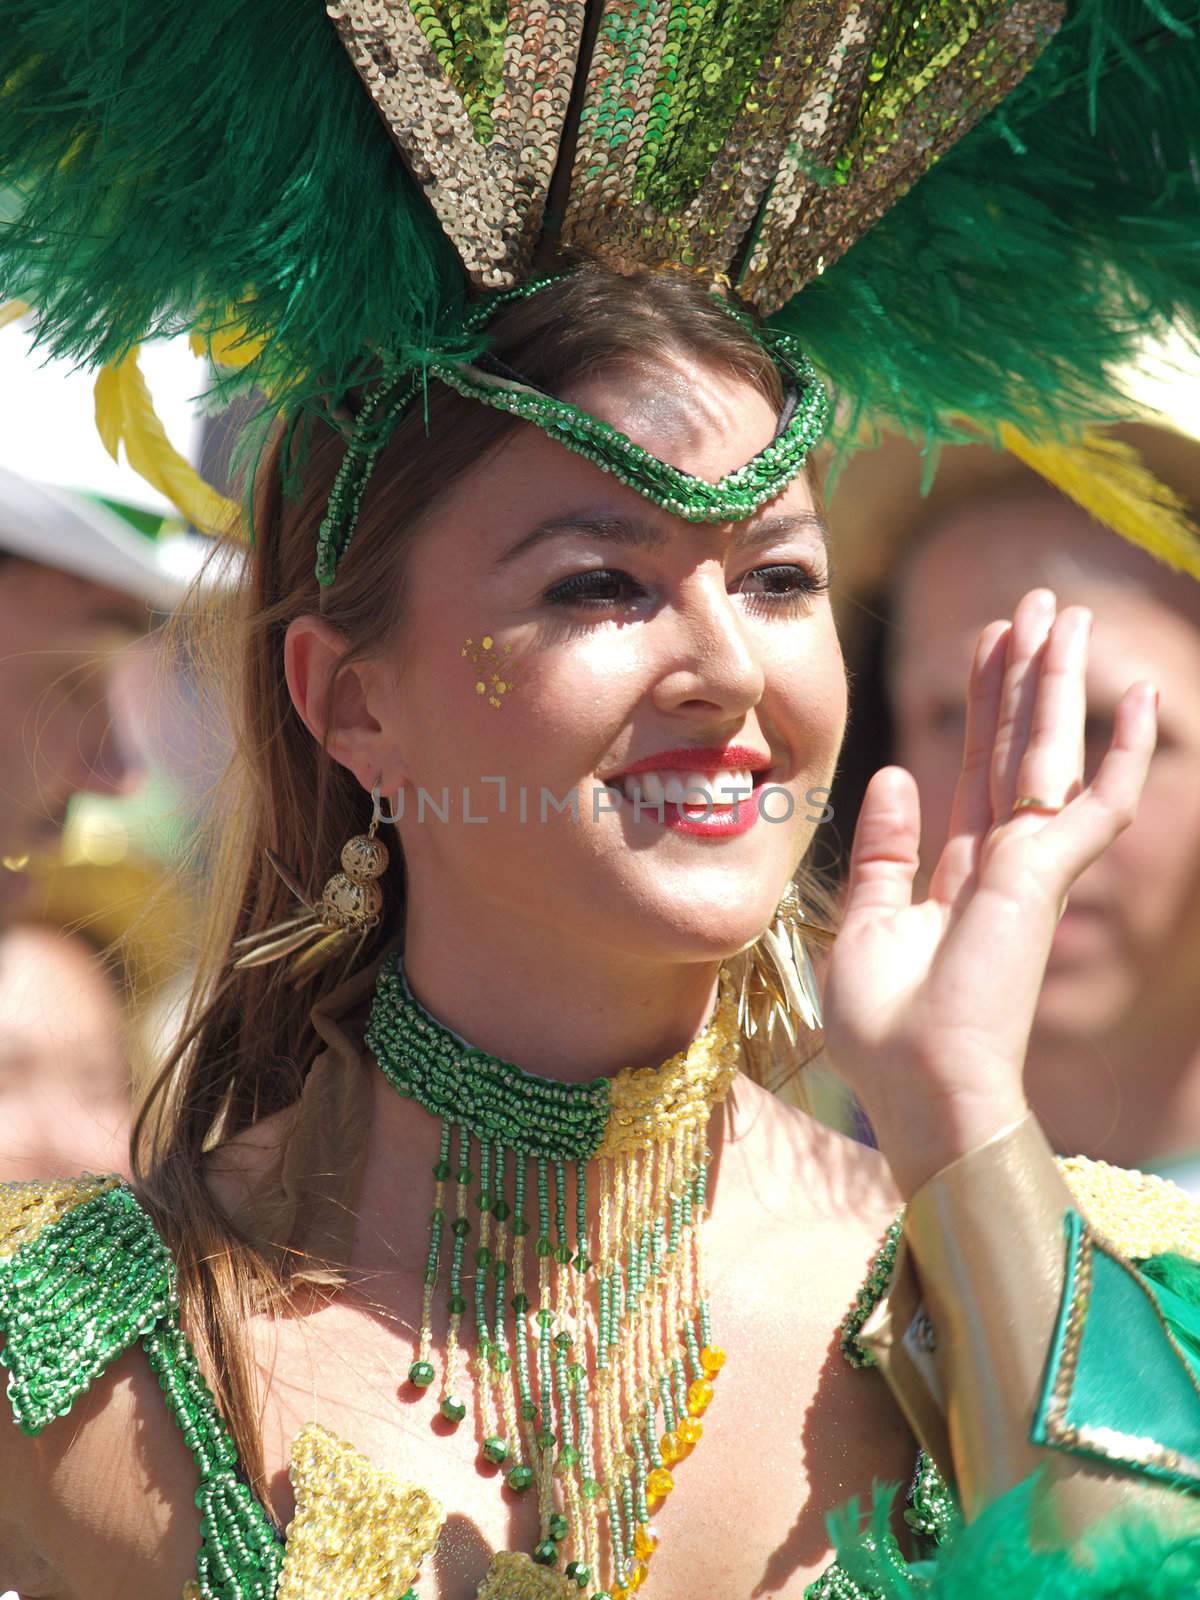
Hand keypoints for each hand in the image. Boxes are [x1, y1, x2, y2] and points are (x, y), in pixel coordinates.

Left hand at [822, 589, 1156, 1196]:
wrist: (920, 1083)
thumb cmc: (887, 1029)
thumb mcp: (868, 924)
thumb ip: (887, 851)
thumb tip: (893, 773)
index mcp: (960, 875)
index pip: (975, 768)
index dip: (981, 706)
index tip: (983, 644)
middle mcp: (1002, 862)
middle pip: (1015, 745)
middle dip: (1022, 674)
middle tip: (1032, 604)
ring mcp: (1031, 865)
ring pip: (1050, 751)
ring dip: (1056, 680)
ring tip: (1059, 611)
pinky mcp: (1048, 872)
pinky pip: (1100, 799)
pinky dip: (1126, 750)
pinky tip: (1143, 695)